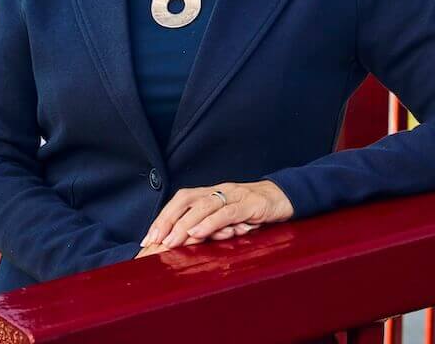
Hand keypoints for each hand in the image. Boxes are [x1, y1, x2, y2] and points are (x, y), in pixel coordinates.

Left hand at [140, 180, 293, 249]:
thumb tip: (187, 244)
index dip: (164, 217)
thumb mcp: (229, 219)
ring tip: (170, 242)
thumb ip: (211, 227)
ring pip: (203, 206)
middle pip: (186, 200)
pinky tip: (198, 234)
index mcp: (211, 193)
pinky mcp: (250, 204)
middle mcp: (219, 191)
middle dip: (167, 220)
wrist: (285, 197)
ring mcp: (234, 195)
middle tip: (153, 240)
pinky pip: (226, 212)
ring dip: (184, 224)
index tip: (149, 237)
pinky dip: (210, 223)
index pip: (181, 201)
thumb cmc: (254, 210)